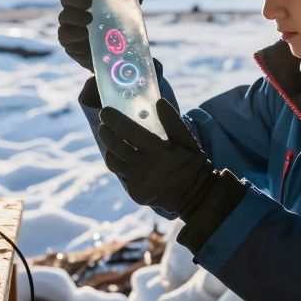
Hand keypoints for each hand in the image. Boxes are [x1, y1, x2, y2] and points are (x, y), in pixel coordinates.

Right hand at [57, 0, 144, 70]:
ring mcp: (70, 26)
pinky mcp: (69, 42)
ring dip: (75, 16)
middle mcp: (76, 10)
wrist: (112, 60)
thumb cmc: (117, 33)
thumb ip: (130, 5)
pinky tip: (83, 35)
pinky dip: (73, 34)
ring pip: (64, 16)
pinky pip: (64, 35)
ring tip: (89, 20)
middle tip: (88, 3)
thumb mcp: (126, 19)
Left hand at [97, 98, 216, 217]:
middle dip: (105, 133)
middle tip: (103, 124)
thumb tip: (159, 101)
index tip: (105, 111)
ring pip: (113, 162)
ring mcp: (137, 182)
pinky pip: (122, 175)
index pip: (128, 131)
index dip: (113, 120)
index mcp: (157, 151)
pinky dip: (121, 165)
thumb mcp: (188, 141)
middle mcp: (144, 168)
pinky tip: (125, 158)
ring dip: (109, 149)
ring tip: (110, 140)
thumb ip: (173, 122)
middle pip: (114, 146)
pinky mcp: (135, 193)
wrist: (197, 198)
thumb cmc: (193, 165)